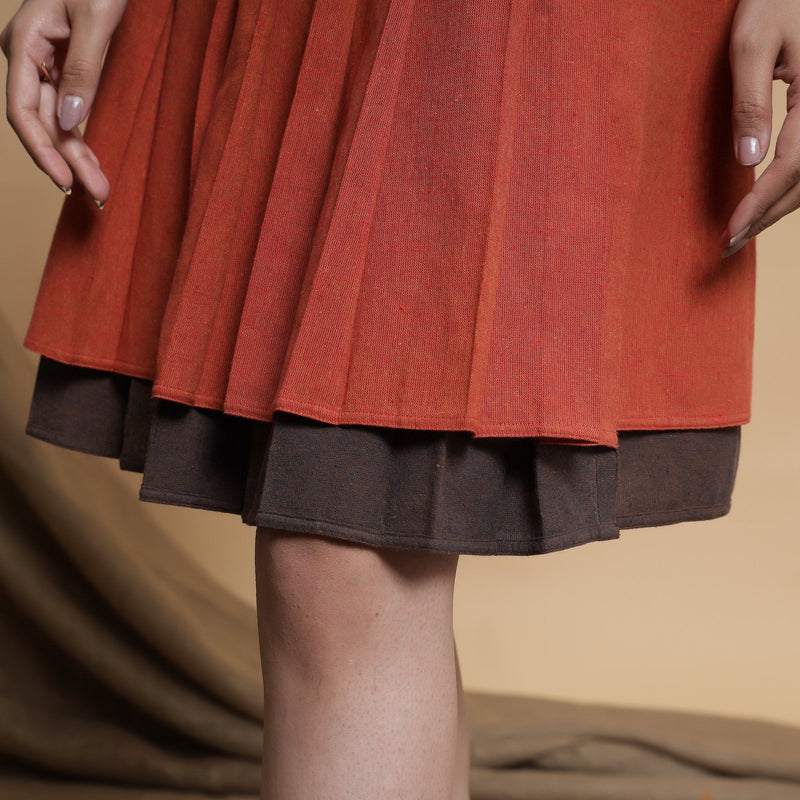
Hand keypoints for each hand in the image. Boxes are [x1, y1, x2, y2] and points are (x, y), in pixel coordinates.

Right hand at [1, 0, 127, 204]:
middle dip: (70, 163)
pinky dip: (82, 137)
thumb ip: (83, 70)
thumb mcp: (95, 20)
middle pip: (44, 123)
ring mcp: (44, 63)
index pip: (23, 110)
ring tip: (101, 190)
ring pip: (58, 121)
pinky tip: (92, 163)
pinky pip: (70, 109)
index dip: (42, 150)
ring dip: (79, 157)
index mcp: (23, 43)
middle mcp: (28, 57)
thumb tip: (70, 121)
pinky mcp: (66, 67)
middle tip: (99, 196)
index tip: (66, 181)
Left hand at [724, 0, 799, 256]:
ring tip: (743, 230)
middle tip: (729, 244)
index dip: (760, 203)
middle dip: (768, 215)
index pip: (790, 165)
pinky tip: (766, 198)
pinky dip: (791, 184)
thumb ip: (750, 101)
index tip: (731, 230)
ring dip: (780, 206)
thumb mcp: (751, 44)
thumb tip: (747, 159)